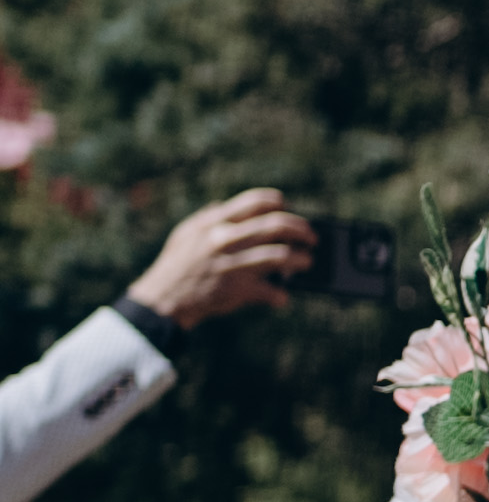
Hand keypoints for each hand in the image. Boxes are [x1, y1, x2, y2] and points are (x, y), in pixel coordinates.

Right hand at [131, 190, 313, 324]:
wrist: (162, 300)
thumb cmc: (176, 265)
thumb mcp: (185, 234)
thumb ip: (206, 218)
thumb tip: (224, 205)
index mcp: (214, 223)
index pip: (256, 201)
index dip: (279, 203)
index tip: (288, 209)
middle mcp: (225, 239)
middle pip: (278, 225)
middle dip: (303, 229)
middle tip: (312, 237)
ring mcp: (233, 264)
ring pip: (283, 256)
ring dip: (303, 259)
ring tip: (307, 262)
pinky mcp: (238, 289)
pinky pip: (272, 290)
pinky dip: (281, 294)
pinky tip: (283, 295)